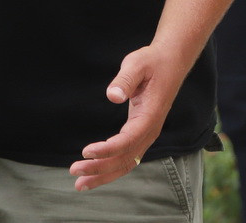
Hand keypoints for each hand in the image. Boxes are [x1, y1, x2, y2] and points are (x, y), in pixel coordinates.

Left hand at [69, 44, 185, 190]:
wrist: (170, 62)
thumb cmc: (152, 62)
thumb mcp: (137, 64)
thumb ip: (125, 80)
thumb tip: (113, 96)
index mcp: (150, 116)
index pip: (127, 141)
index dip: (107, 150)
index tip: (86, 151)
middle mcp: (150, 130)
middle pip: (125, 158)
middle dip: (100, 168)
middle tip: (75, 172)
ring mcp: (148, 134)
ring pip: (127, 163)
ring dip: (104, 174)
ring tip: (80, 183)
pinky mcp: (142, 133)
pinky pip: (128, 157)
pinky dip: (112, 167)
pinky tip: (97, 172)